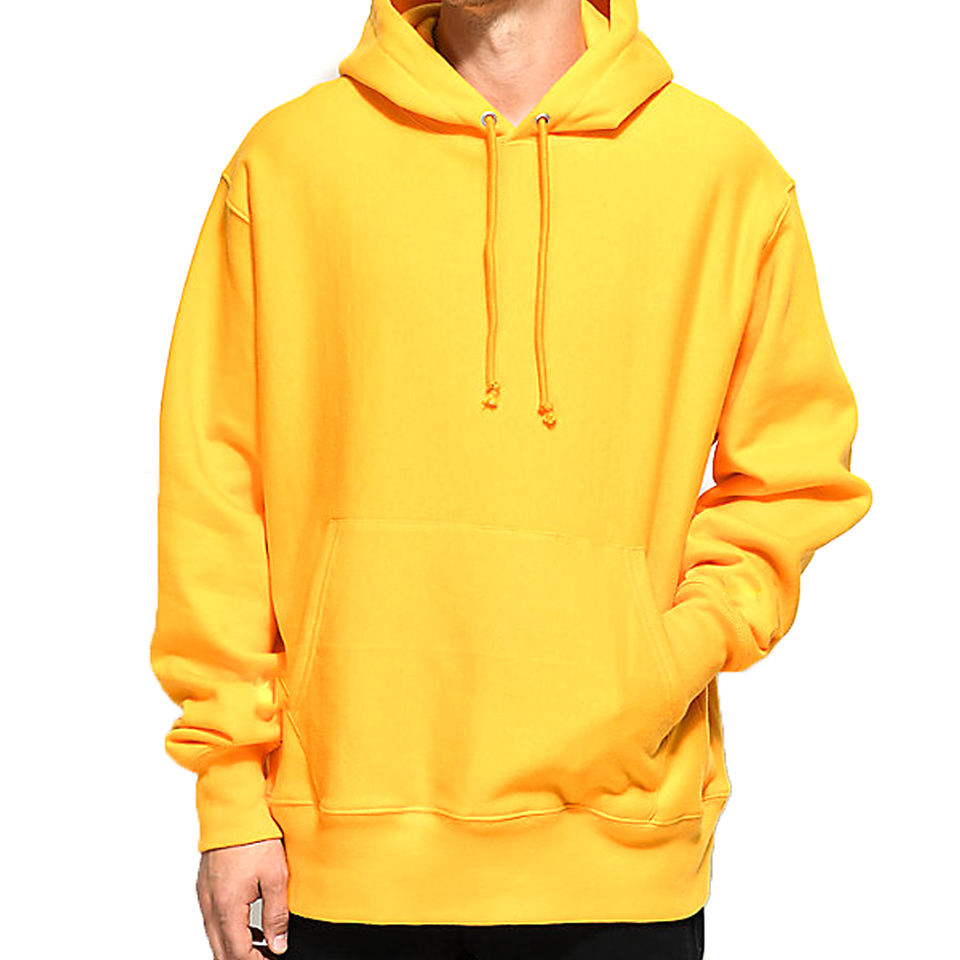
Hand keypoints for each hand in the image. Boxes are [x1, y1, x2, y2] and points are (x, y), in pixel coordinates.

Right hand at [196, 837, 288, 958]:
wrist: (234, 811)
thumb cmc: (255, 837)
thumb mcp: (276, 877)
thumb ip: (276, 916)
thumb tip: (278, 945)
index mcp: (227, 908)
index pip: (238, 955)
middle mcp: (211, 907)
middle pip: (222, 952)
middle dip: (244, 959)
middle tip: (268, 955)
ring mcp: (205, 898)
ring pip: (215, 939)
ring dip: (236, 947)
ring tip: (263, 945)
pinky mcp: (205, 889)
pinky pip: (213, 921)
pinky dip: (229, 931)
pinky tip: (248, 926)